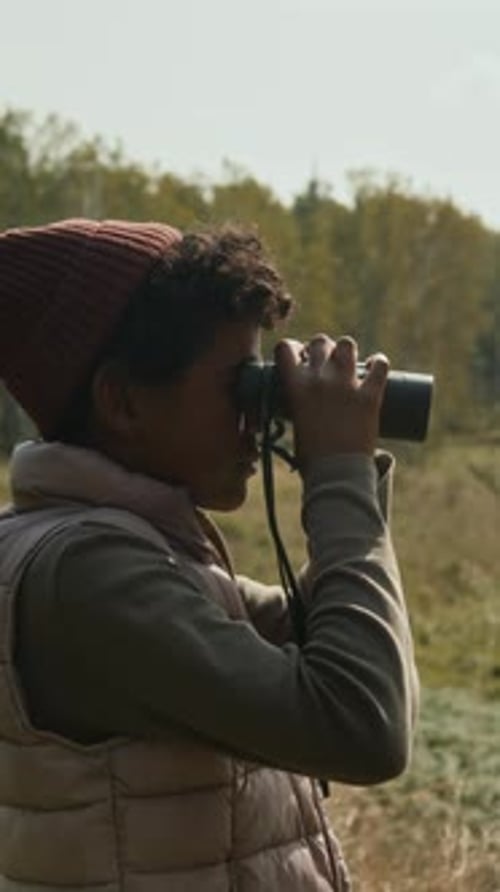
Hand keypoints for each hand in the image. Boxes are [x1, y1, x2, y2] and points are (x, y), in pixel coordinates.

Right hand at [274, 334, 388, 464]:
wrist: (337, 475)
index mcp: (295, 387)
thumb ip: (297, 414)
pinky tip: (377, 363)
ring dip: (348, 350)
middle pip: (320, 342)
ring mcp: (345, 386)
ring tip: (351, 361)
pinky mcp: (369, 396)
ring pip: (347, 345)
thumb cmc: (312, 460)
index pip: (285, 349)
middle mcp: (318, 379)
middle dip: (323, 347)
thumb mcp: (295, 428)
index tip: (300, 356)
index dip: (293, 348)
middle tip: (328, 362)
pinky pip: (380, 365)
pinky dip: (379, 362)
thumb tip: (303, 413)